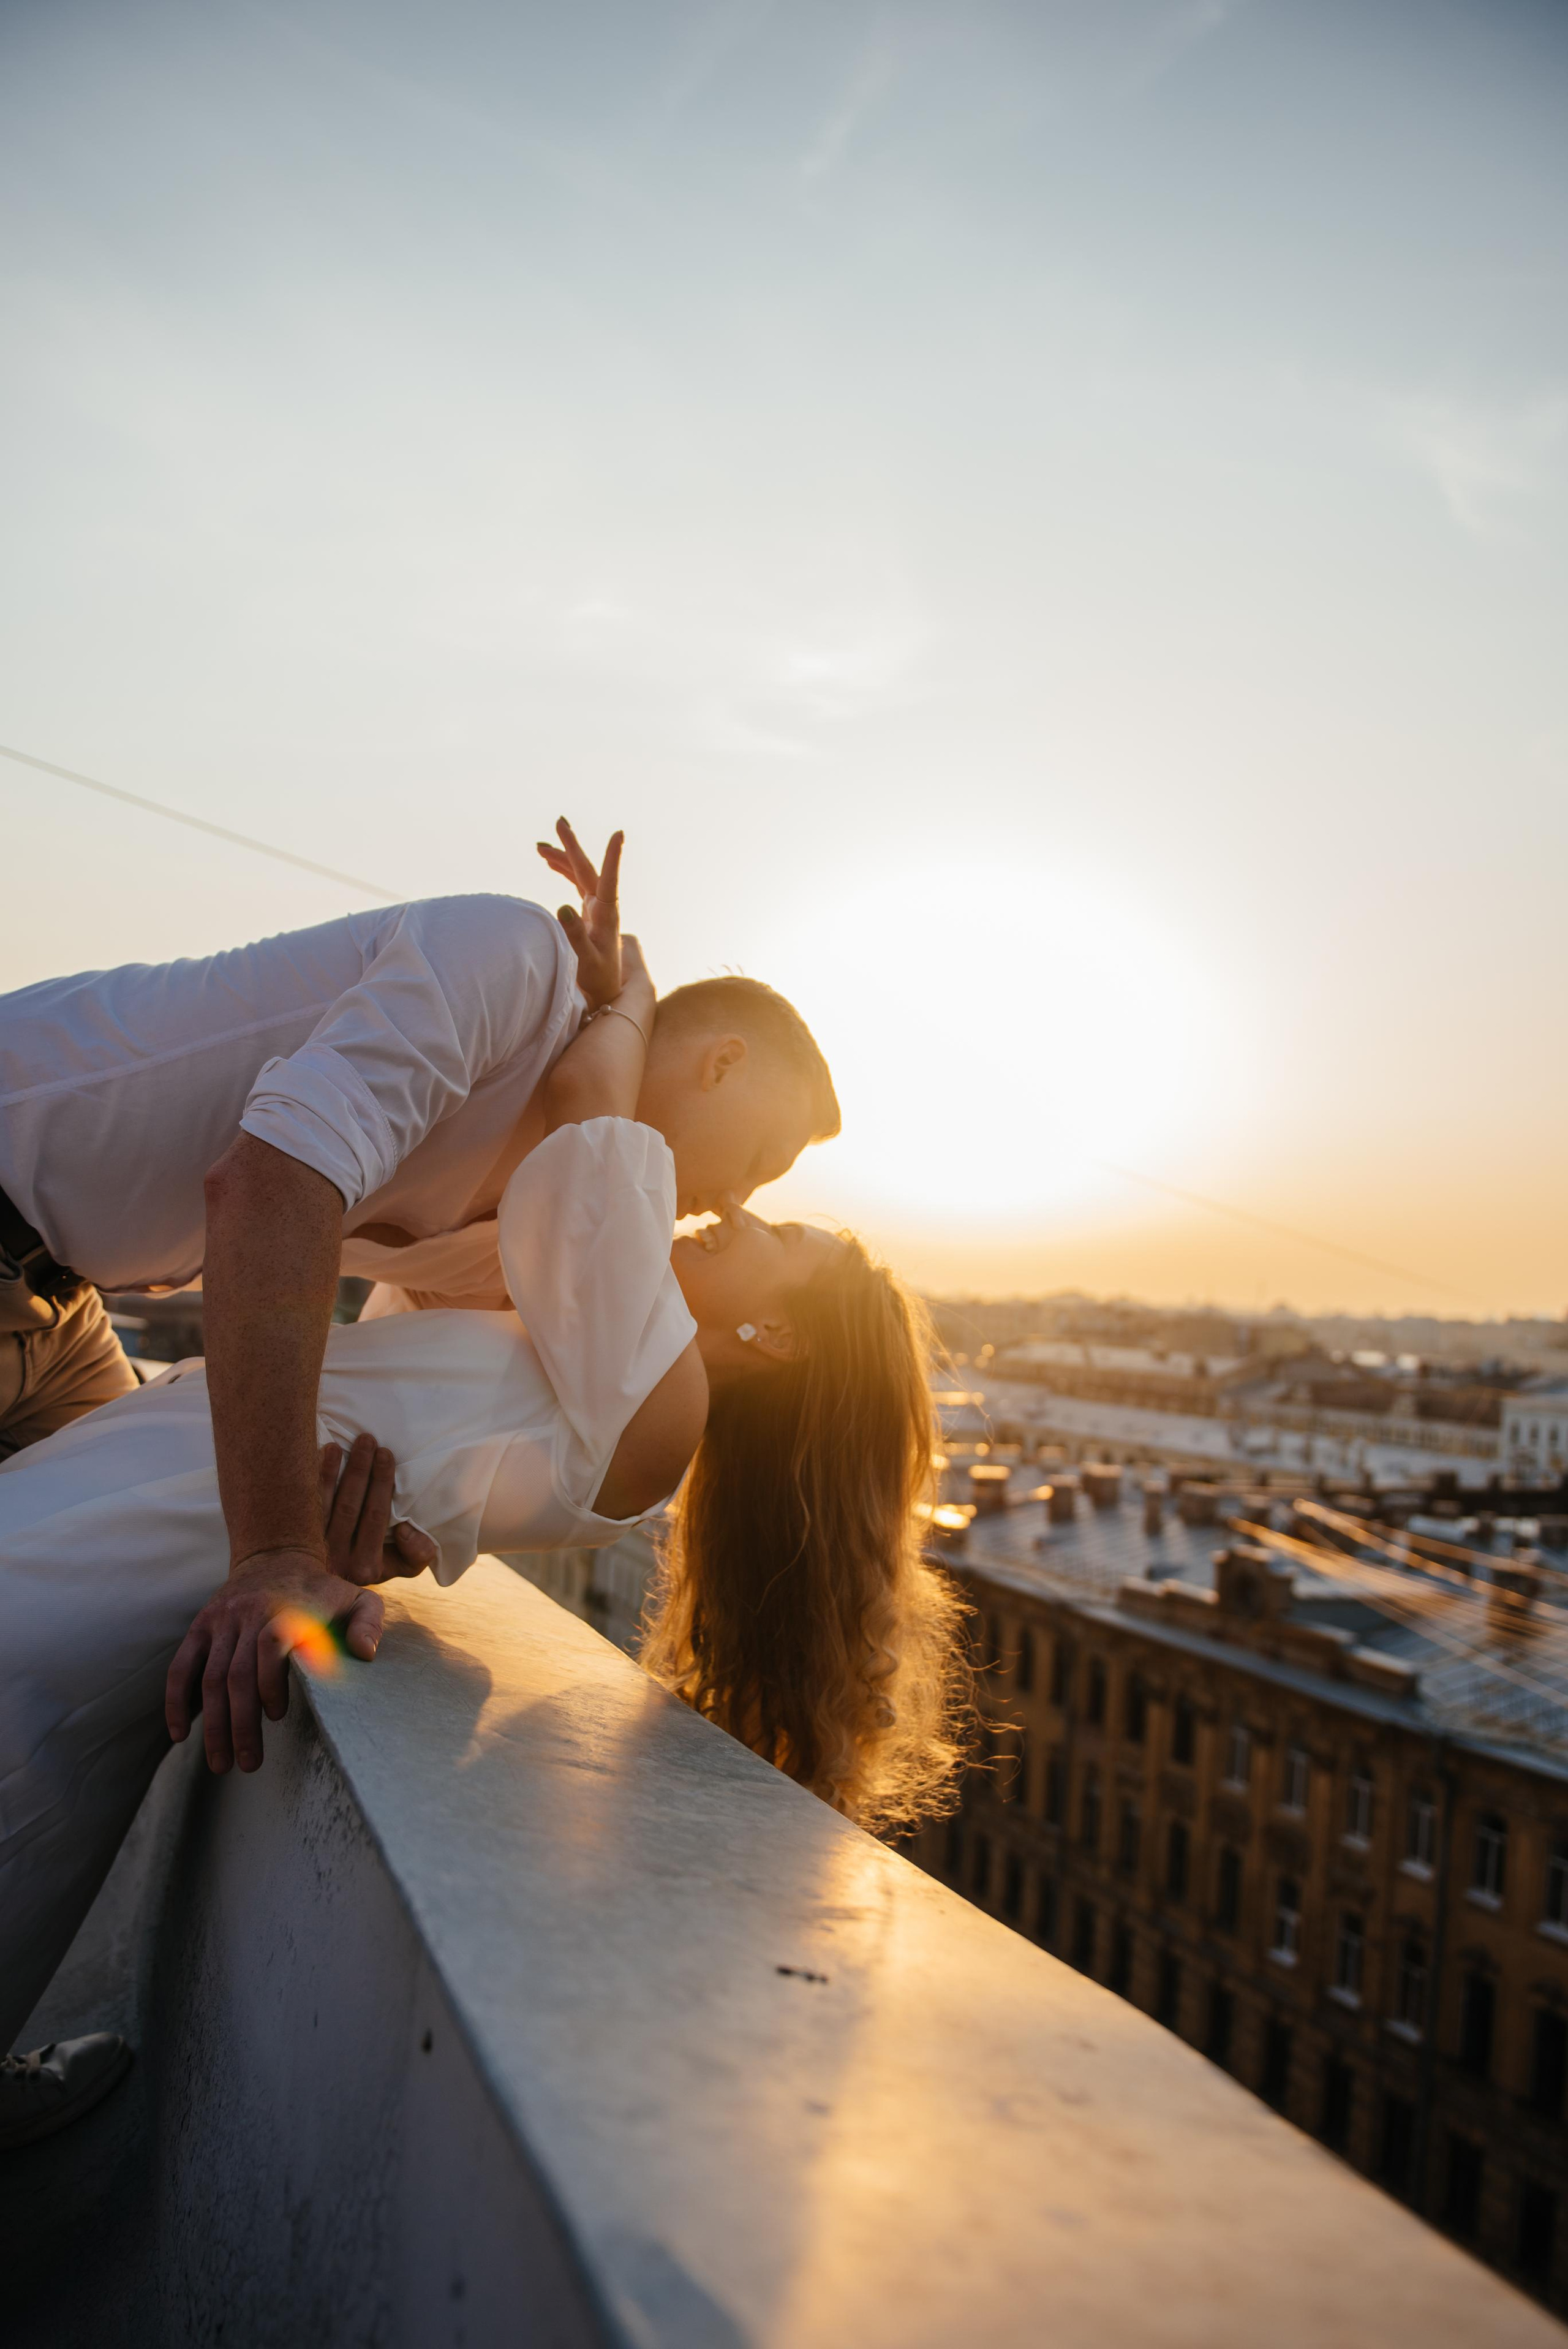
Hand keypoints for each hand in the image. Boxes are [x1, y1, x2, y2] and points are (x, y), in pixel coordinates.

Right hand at [165, 1547, 385, 1775]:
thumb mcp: (358, 1598)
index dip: (270, 1681)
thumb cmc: (324, 1591)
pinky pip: (181, 1667)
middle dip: (240, 1723)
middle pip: (236, 1672)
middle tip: (248, 1764)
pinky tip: (180, 1734)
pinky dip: (177, 1701)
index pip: (270, 1644)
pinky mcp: (200, 1628)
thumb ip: (369, 1622)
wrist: (276, 1557)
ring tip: (221, 1763)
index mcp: (286, 1609)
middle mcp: (248, 1614)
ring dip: (213, 1724)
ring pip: (209, 1677)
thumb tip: (365, 1653)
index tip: (277, 1716)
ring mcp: (220, 1622)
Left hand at [319, 1433, 438, 1586]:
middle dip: (362, 1470)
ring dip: (339, 1470)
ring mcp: (315, 1550)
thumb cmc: (377, 1563)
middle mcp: (339, 1560)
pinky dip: (317, 1478)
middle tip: (369, 1440)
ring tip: (349, 1442)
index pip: (377, 1519)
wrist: (330, 1587)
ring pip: (328, 1504)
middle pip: (351, 1507)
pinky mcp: (297, 1539)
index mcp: (368, 1567)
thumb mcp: (405, 1566)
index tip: (386, 1455)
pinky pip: (307, 1505)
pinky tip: (325, 1453)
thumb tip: (405, 1527)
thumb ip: (418, 1551)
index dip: (381, 1485)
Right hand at [536, 818, 622, 1008]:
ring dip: (562, 858)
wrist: (606, 989)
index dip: (613, 856)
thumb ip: (575, 934)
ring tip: (540, 846)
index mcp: (607, 914)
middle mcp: (603, 906)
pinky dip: (563, 871)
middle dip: (572, 845)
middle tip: (559, 821)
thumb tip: (563, 906)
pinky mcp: (588, 911)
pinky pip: (575, 884)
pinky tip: (550, 864)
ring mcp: (596, 907)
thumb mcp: (585, 959)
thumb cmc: (598, 977)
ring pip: (578, 874)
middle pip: (586, 869)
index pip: (609, 879)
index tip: (619, 833)